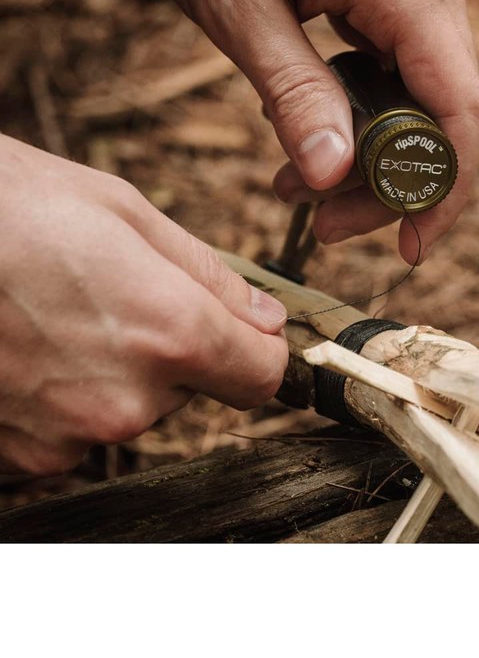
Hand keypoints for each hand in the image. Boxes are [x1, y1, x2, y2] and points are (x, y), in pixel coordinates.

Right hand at [0, 135, 287, 475]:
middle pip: (193, 390)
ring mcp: (66, 438)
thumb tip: (267, 318)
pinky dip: (67, 395)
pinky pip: (75, 429)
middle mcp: (126, 403)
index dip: (259, 351)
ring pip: (132, 408)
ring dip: (117, 372)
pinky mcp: (20, 458)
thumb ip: (212, 277)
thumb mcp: (127, 214)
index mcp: (170, 334)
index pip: (262, 377)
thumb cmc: (12, 206)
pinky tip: (31, 348)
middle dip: (175, 351)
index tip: (246, 334)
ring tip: (62, 316)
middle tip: (118, 298)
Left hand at [162, 0, 478, 264]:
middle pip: (439, 120)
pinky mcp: (394, 3)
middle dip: (386, 186)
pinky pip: (396, 78)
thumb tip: (331, 175)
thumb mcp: (243, 5)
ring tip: (297, 184)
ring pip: (417, 105)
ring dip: (366, 158)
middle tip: (324, 223)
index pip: (460, 112)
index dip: (444, 191)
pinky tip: (308, 128)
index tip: (412, 247)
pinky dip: (359, 118)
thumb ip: (294, 90)